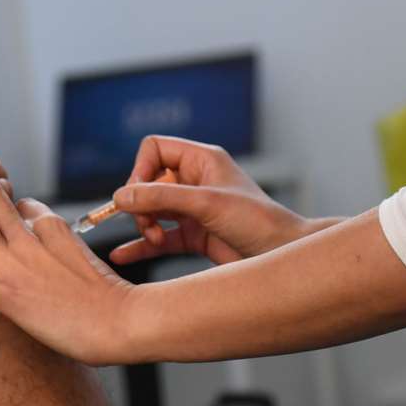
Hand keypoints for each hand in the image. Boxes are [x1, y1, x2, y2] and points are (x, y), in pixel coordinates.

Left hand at [0, 126, 141, 366]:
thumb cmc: (105, 295)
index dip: (0, 202)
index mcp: (49, 224)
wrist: (119, 322)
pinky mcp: (3, 293)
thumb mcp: (82, 252)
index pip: (15, 202)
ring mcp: (13, 263)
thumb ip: (54, 234)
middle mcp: (27, 237)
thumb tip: (29, 217)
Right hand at [110, 136, 318, 265]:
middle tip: (145, 223)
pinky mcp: (195, 236)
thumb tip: (120, 197)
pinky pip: (160, 237)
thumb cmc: (258, 221)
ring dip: (144, 224)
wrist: (284, 256)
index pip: (155, 149)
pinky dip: (142, 245)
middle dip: (141, 203)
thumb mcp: (207, 203)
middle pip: (149, 182)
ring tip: (152, 237)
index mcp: (202, 160)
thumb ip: (162, 198)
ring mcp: (194, 209)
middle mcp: (196, 181)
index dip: (140, 170)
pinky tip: (123, 254)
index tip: (136, 195)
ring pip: (152, 210)